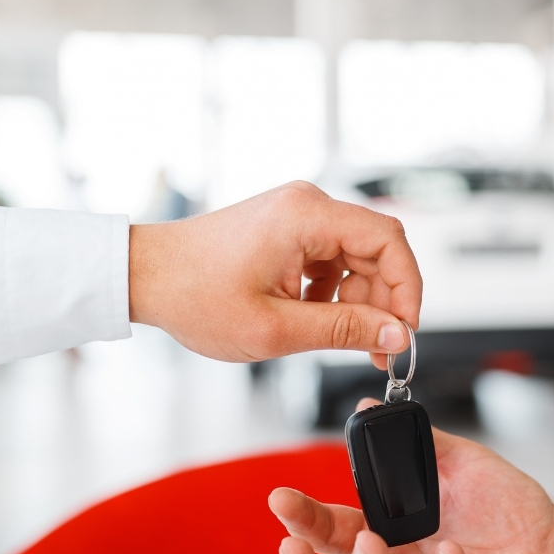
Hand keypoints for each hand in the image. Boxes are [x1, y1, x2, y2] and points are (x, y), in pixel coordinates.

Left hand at [128, 182, 420, 367]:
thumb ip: (344, 330)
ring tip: (343, 340)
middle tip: (378, 348)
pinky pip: (331, 258)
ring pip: (356, 257)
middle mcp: (307, 205)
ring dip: (358, 300)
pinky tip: (315, 320)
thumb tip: (395, 334)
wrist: (146, 278)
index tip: (404, 329)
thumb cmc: (194, 295)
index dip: (407, 288)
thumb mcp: (276, 328)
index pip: (389, 240)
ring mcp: (296, 215)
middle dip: (383, 301)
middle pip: (376, 249)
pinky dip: (334, 292)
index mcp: (307, 216)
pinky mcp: (287, 229)